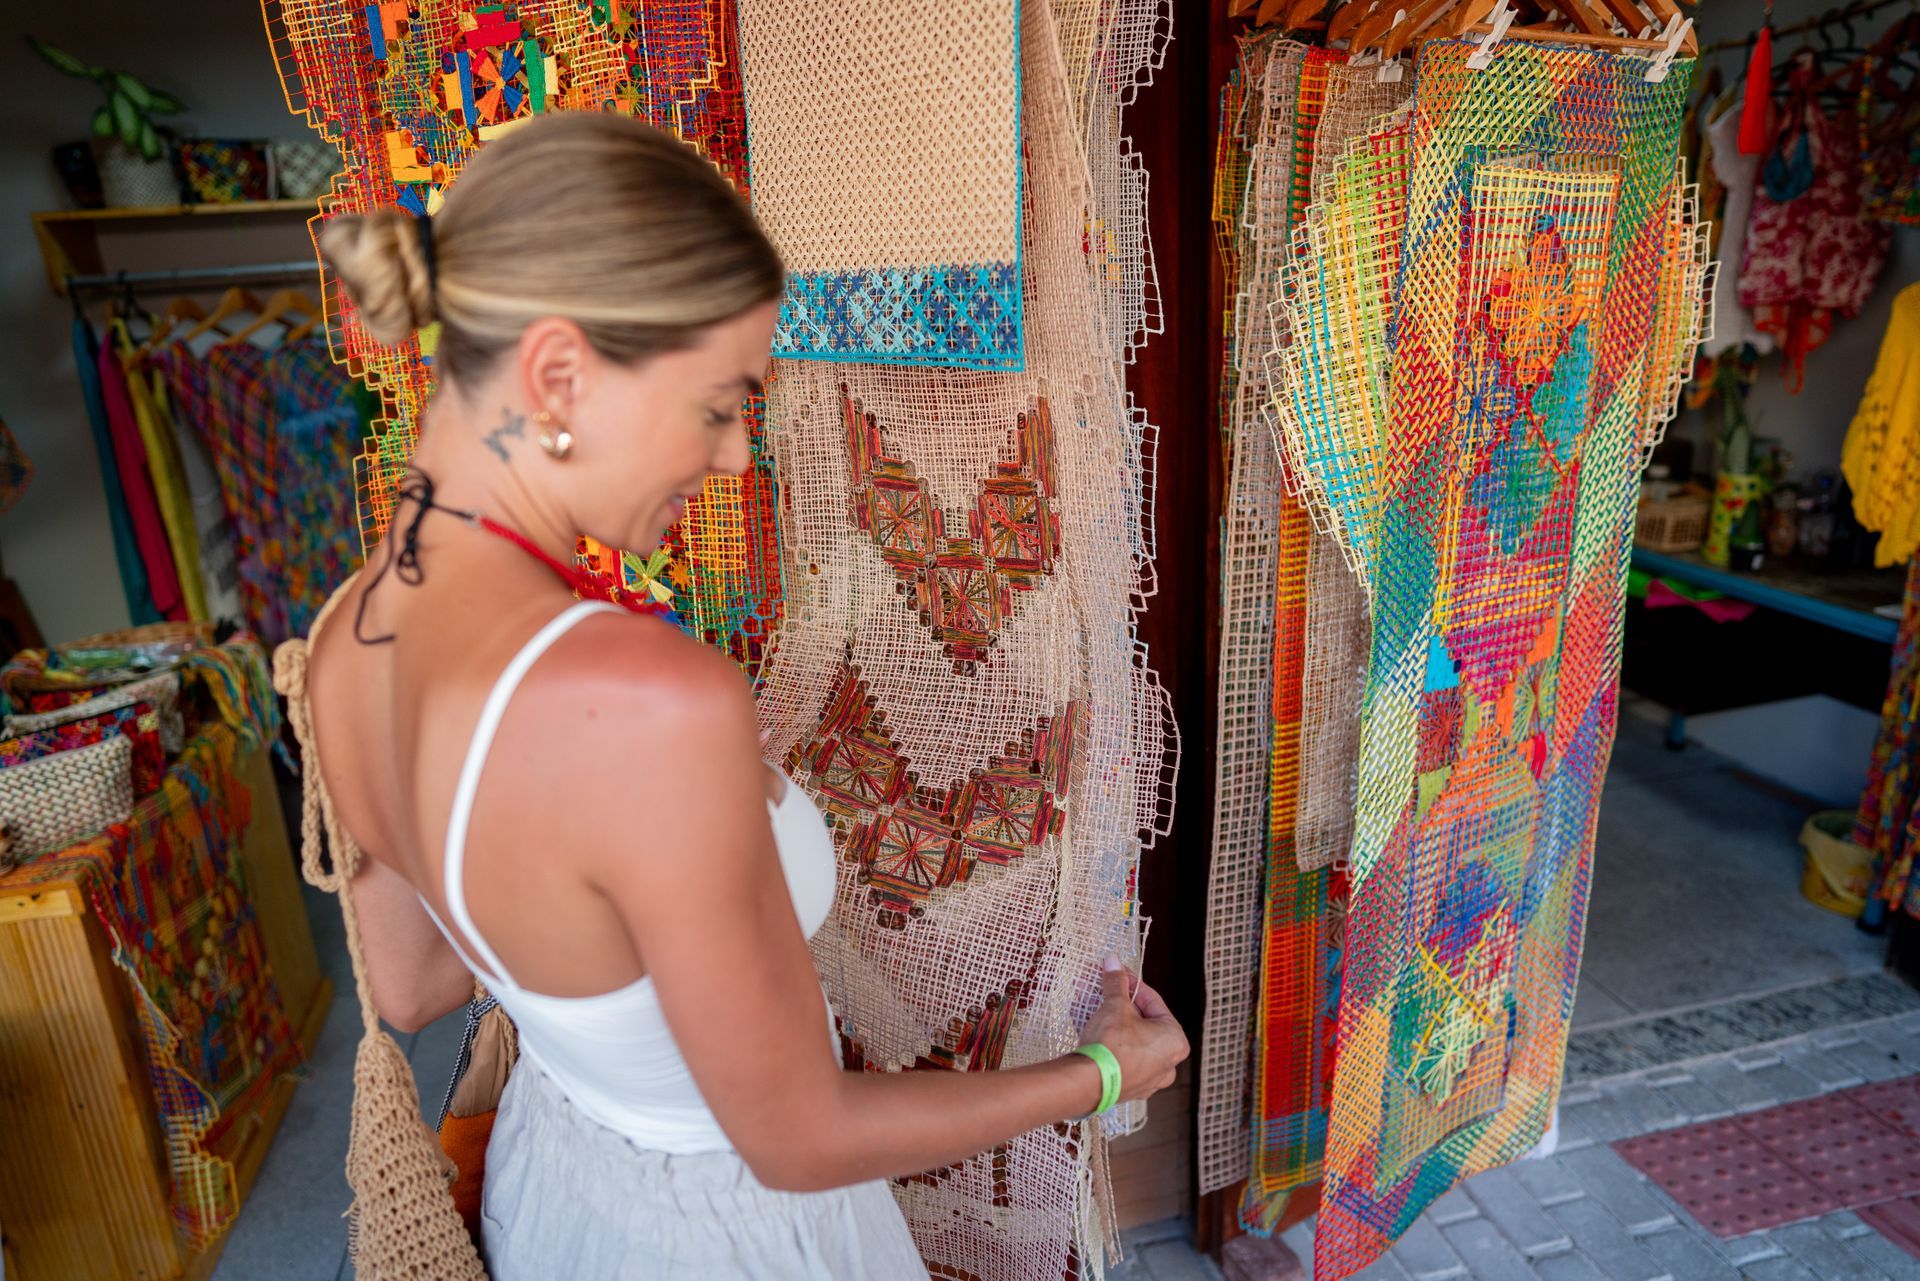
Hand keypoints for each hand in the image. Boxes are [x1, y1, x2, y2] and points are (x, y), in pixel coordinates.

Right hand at [1076, 955, 1188, 1106]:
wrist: (1087, 1084)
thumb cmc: (1111, 1045)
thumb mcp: (1115, 1006)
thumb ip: (1116, 982)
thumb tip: (1113, 961)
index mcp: (1175, 1040)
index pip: (1152, 1001)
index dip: (1131, 983)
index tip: (1117, 972)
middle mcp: (1167, 1062)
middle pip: (1140, 1020)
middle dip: (1116, 1001)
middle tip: (1101, 987)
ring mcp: (1149, 1078)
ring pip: (1129, 1038)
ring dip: (1109, 1018)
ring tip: (1088, 1003)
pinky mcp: (1129, 1087)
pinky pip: (1120, 1055)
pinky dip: (1107, 1040)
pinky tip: (1087, 1024)